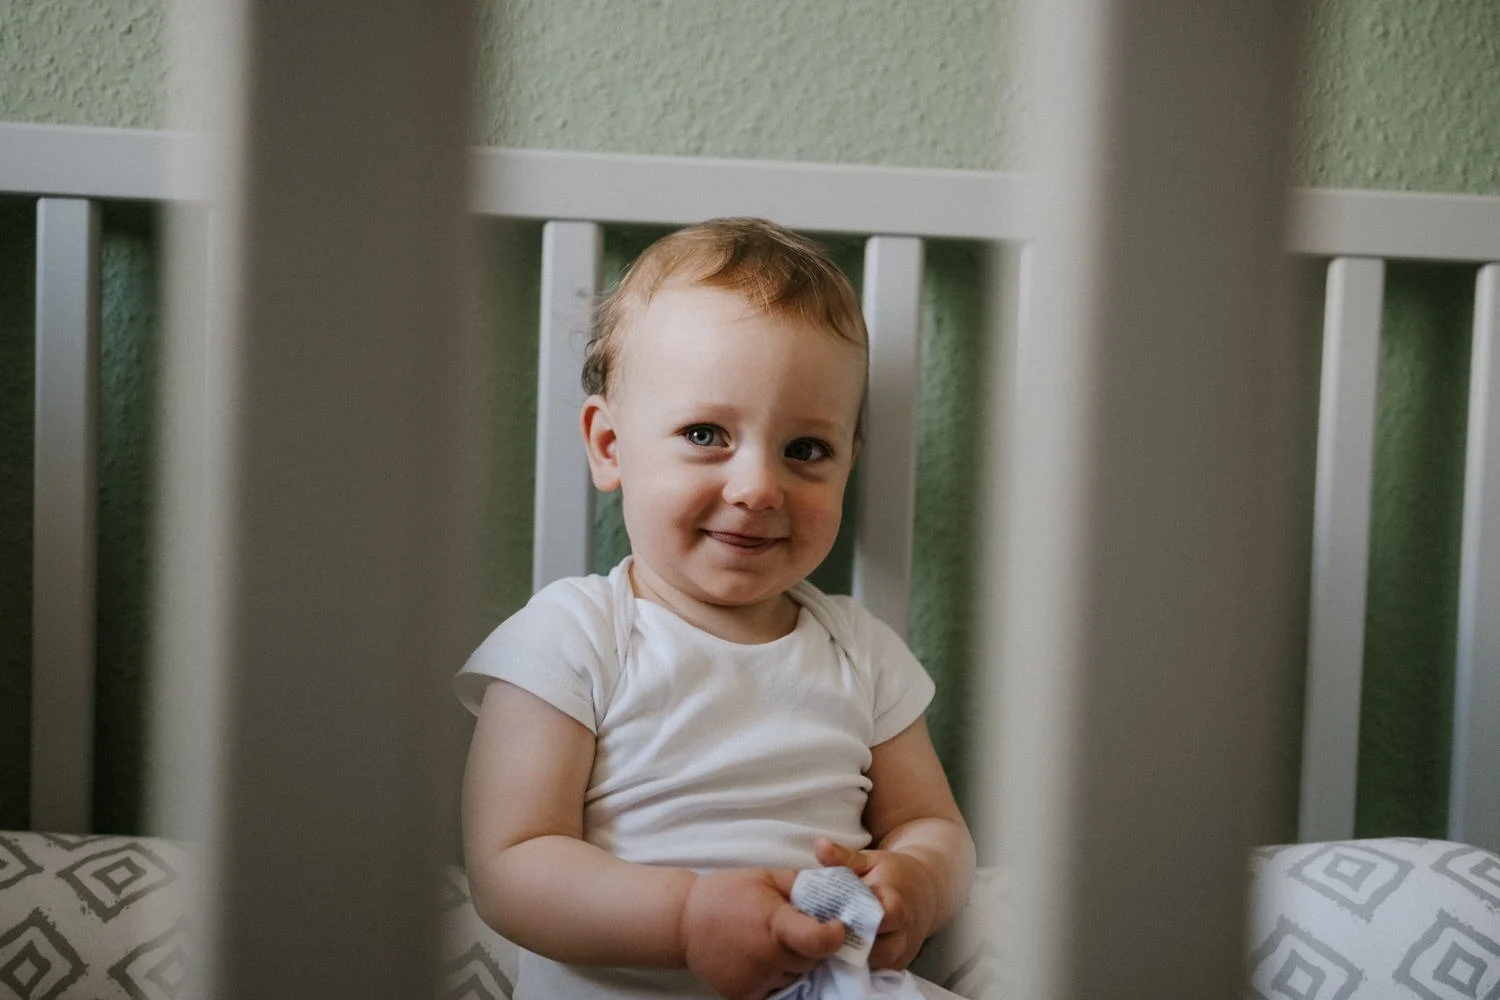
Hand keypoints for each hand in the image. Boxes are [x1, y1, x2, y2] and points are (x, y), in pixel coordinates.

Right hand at [681, 868, 845, 999]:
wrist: (684, 920)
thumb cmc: (729, 892)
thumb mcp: (767, 877)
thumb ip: (802, 885)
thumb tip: (837, 890)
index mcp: (774, 924)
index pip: (818, 942)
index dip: (835, 936)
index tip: (837, 927)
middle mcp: (767, 958)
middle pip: (812, 960)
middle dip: (811, 946)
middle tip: (796, 928)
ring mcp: (755, 981)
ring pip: (795, 977)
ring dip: (793, 962)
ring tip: (772, 942)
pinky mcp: (744, 996)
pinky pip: (776, 989)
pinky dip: (775, 975)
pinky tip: (760, 956)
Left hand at [813, 839, 938, 970]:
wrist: (924, 892)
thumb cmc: (892, 873)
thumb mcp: (869, 859)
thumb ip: (843, 857)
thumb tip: (819, 845)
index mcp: (897, 902)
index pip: (881, 917)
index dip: (856, 917)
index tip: (833, 910)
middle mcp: (904, 931)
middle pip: (874, 947)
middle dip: (848, 940)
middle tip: (824, 928)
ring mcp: (902, 951)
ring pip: (873, 962)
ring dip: (850, 953)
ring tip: (830, 938)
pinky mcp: (897, 965)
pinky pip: (874, 969)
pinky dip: (857, 961)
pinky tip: (841, 947)